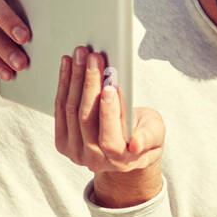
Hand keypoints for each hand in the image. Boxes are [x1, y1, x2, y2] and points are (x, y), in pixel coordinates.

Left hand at [54, 46, 164, 207]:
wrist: (125, 149)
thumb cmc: (145, 135)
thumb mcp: (155, 134)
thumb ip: (148, 138)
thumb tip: (135, 143)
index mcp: (120, 160)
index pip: (109, 139)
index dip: (108, 113)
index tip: (110, 87)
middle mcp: (94, 160)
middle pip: (86, 119)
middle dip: (90, 83)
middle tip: (93, 58)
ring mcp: (75, 152)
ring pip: (70, 110)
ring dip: (75, 78)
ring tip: (81, 55)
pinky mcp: (63, 141)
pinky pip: (60, 109)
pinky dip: (64, 84)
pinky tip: (69, 66)